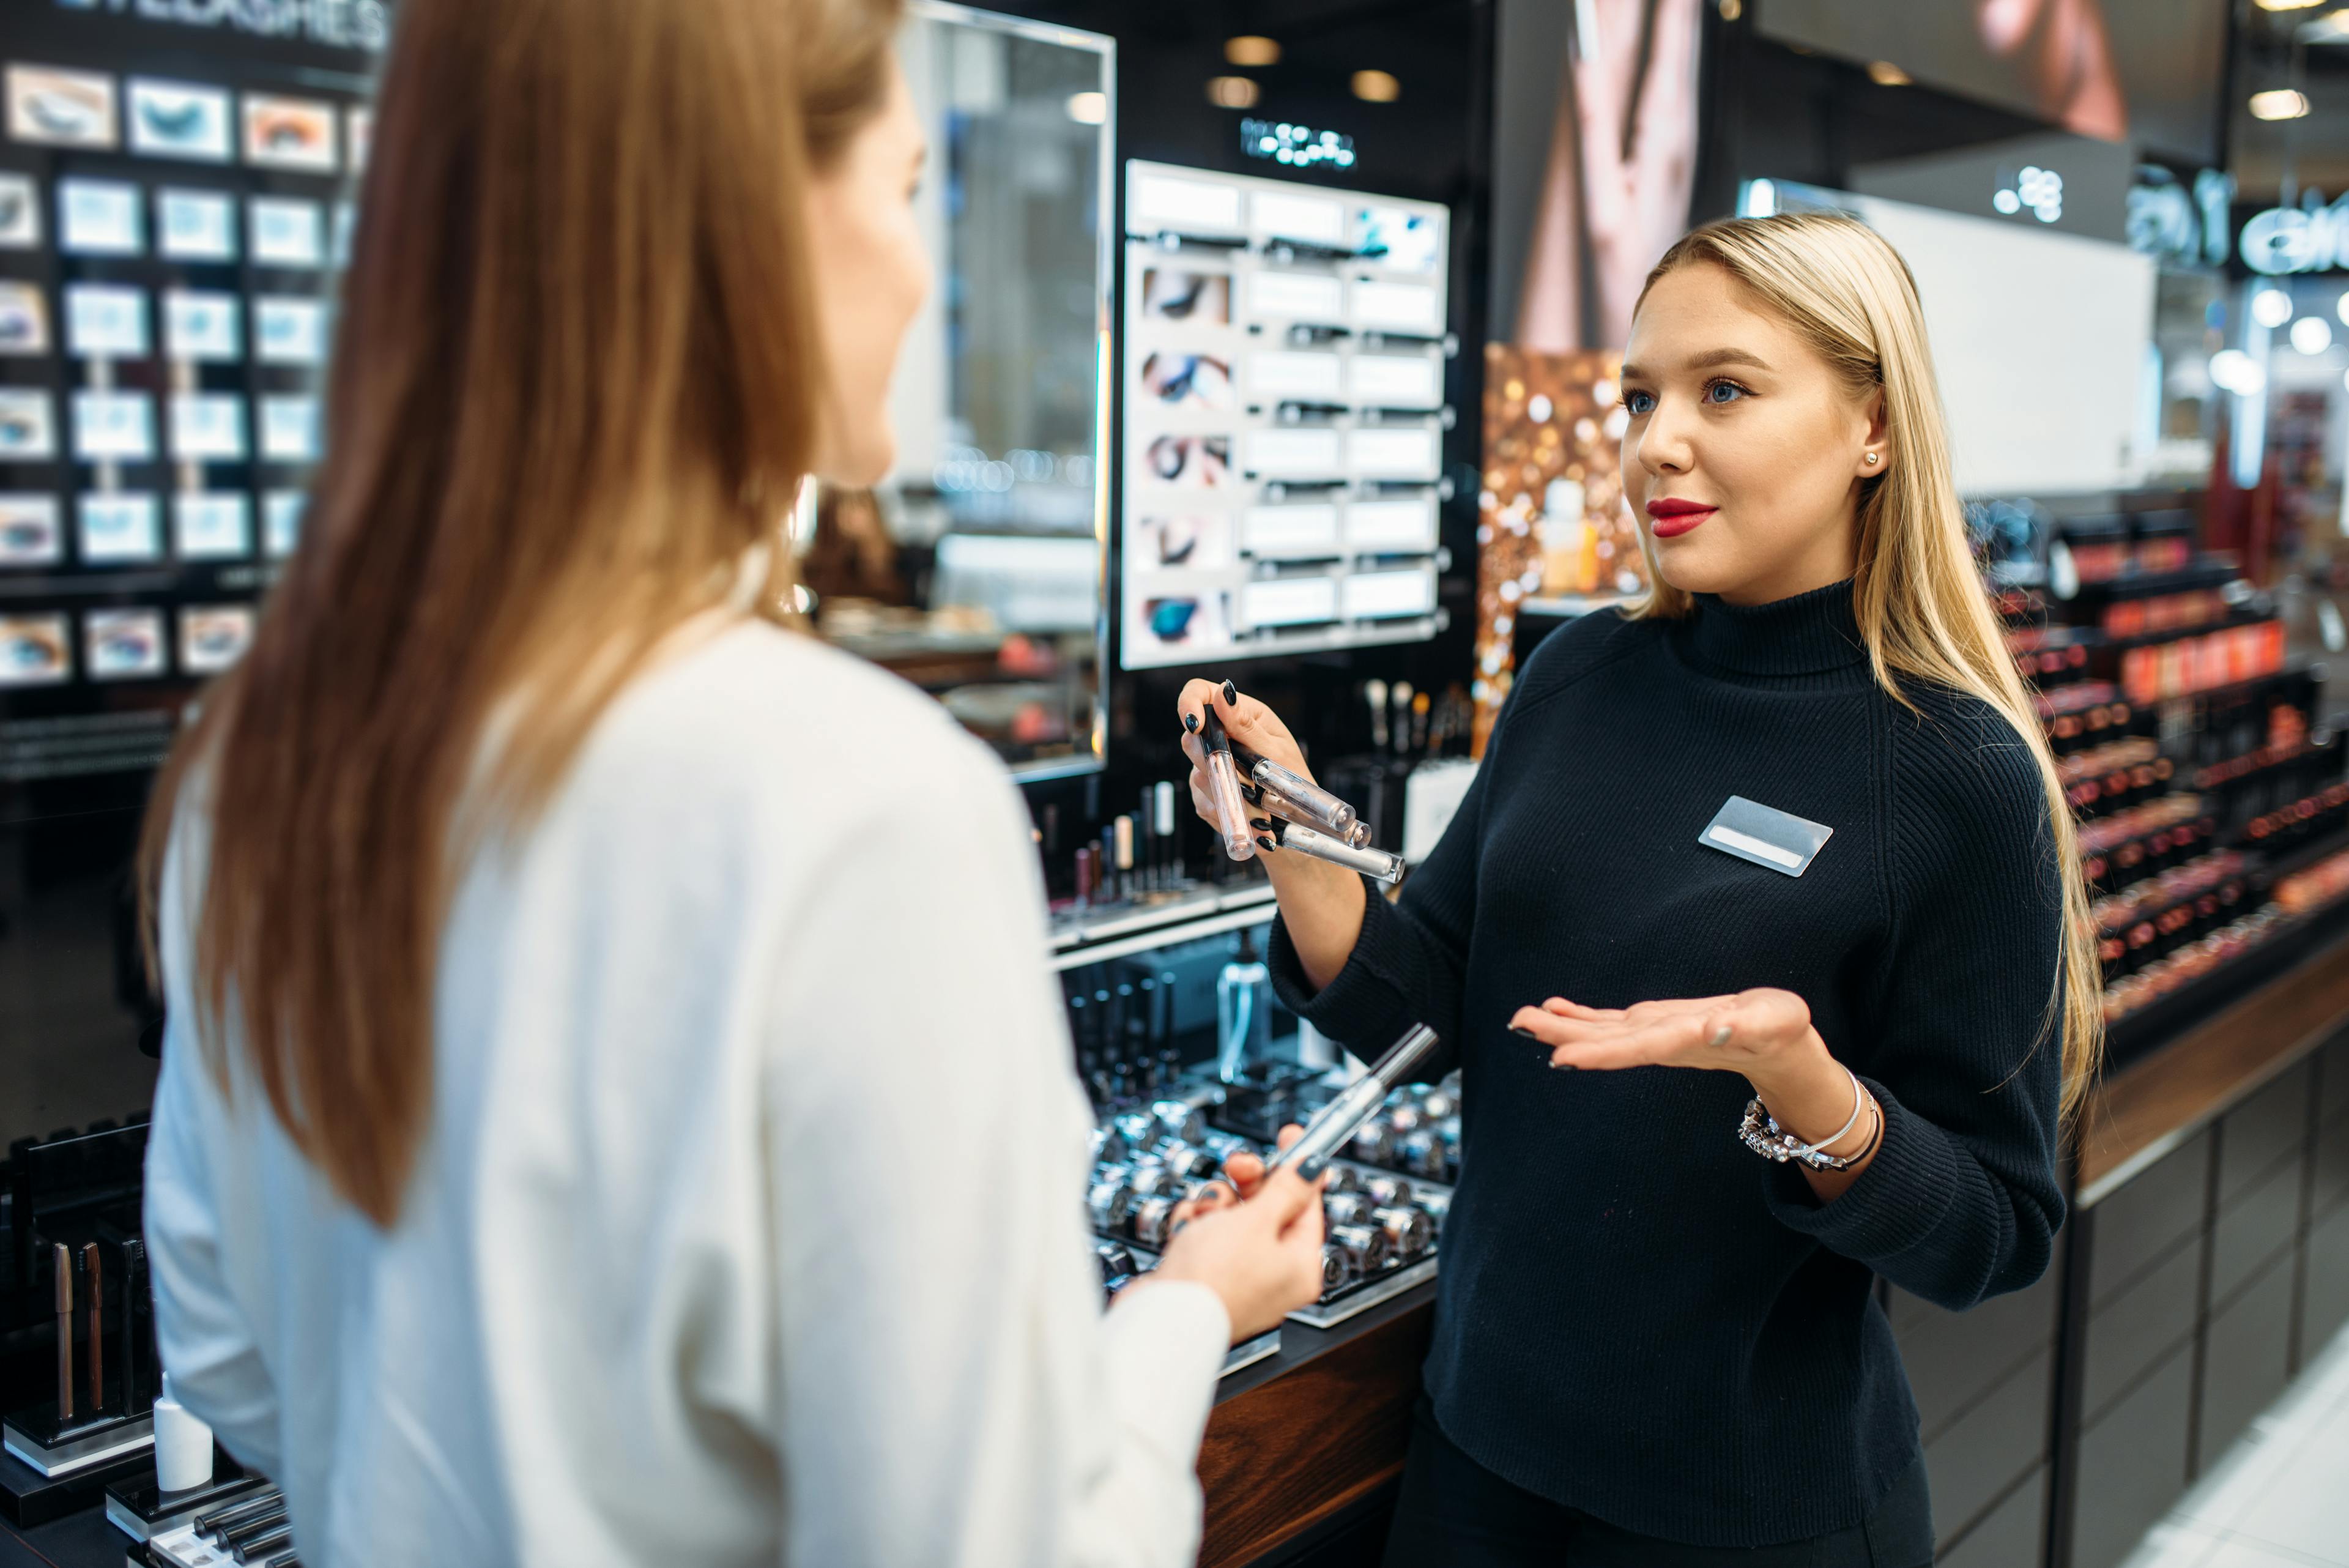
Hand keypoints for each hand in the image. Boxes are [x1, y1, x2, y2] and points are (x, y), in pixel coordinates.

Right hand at [1149, 1124, 1325, 1340]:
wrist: (1161, 1317)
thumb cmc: (1212, 1280)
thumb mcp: (1256, 1221)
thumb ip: (1286, 1189)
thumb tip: (1314, 1167)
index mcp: (1300, 1265)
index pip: (1307, 1204)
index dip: (1296, 1168)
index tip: (1290, 1138)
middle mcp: (1273, 1274)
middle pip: (1268, 1209)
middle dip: (1246, 1186)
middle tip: (1237, 1167)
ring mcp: (1239, 1276)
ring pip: (1232, 1217)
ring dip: (1214, 1205)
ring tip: (1204, 1214)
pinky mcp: (1207, 1276)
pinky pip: (1207, 1235)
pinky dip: (1195, 1225)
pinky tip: (1187, 1229)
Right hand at [1175, 679, 1315, 847]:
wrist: (1297, 821)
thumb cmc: (1294, 780)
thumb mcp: (1276, 750)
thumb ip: (1245, 725)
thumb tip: (1222, 692)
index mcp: (1241, 715)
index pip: (1200, 693)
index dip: (1189, 705)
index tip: (1195, 726)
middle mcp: (1222, 737)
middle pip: (1191, 739)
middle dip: (1214, 763)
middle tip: (1243, 780)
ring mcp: (1211, 766)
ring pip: (1198, 776)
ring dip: (1230, 793)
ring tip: (1260, 806)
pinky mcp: (1206, 794)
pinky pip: (1204, 802)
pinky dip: (1227, 810)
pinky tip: (1250, 817)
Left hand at [1507, 987, 1816, 1077]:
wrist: (1780, 1045)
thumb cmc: (1781, 1031)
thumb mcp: (1775, 1023)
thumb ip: (1746, 1026)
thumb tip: (1715, 1028)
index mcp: (1688, 1040)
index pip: (1637, 1047)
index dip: (1599, 1051)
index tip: (1561, 1057)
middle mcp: (1662, 1041)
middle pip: (1607, 1040)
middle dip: (1563, 1035)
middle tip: (1519, 1025)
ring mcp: (1654, 1034)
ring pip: (1601, 1030)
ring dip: (1561, 1025)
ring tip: (1522, 1018)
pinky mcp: (1654, 1024)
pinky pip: (1611, 1022)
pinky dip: (1581, 1015)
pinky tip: (1555, 1009)